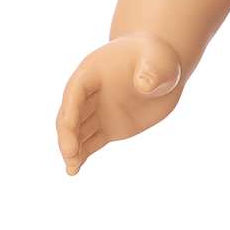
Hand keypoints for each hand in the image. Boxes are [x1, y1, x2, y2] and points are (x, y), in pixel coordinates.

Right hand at [55, 34, 182, 175]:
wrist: (162, 71)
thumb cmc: (157, 58)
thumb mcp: (158, 60)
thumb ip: (151, 71)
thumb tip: (144, 85)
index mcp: (94, 71)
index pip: (77, 89)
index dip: (71, 106)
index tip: (69, 124)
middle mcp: (90, 93)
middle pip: (71, 113)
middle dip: (68, 133)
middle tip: (70, 152)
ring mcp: (97, 112)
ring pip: (77, 132)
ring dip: (72, 149)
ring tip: (72, 168)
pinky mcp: (108, 128)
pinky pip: (90, 143)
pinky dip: (82, 156)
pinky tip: (74, 170)